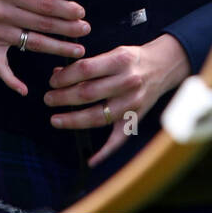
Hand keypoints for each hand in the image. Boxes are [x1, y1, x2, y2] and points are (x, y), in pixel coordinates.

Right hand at [0, 0, 89, 96]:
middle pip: (40, 24)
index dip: (64, 9)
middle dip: (66, 29)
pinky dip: (10, 80)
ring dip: (55, 48)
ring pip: (30, 44)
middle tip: (85, 31)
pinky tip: (24, 90)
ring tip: (77, 51)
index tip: (81, 13)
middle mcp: (2, 13)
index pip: (44, 4)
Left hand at [43, 34, 189, 166]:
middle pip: (88, 93)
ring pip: (98, 116)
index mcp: (121, 61)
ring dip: (73, 120)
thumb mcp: (112, 53)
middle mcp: (128, 82)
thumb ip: (87, 65)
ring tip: (56, 119)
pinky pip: (119, 139)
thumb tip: (58, 75)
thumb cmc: (132, 59)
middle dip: (63, 97)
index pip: (85, 69)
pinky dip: (105, 152)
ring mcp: (133, 103)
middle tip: (48, 99)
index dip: (65, 77)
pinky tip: (90, 159)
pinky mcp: (136, 119)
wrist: (163, 67)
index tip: (52, 81)